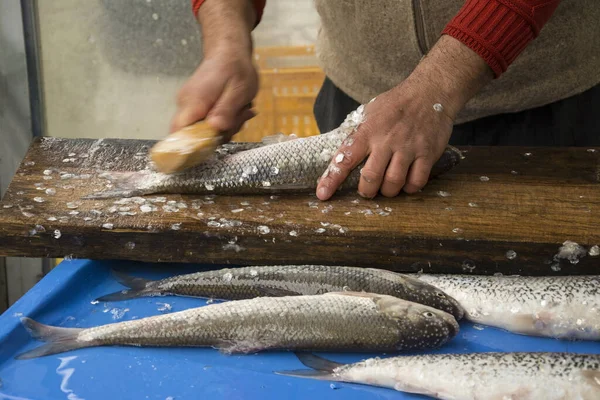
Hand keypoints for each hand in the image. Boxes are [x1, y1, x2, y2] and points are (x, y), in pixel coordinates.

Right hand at [170, 51, 258, 139]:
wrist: (228, 51)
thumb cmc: (235, 68)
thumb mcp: (239, 91)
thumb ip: (226, 111)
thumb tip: (215, 129)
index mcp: (193, 102)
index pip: (178, 133)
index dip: (190, 147)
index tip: (213, 145)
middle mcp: (185, 106)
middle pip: (194, 136)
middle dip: (220, 135)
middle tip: (239, 118)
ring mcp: (189, 107)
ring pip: (203, 132)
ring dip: (226, 128)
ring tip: (241, 110)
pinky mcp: (196, 108)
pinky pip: (207, 124)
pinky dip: (223, 122)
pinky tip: (236, 110)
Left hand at [316, 35, 492, 199]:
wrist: (430, 91)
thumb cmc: (395, 104)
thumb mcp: (370, 113)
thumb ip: (357, 135)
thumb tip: (340, 155)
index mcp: (368, 131)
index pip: (344, 159)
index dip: (331, 179)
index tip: (322, 194)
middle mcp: (386, 140)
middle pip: (370, 178)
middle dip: (366, 191)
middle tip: (367, 191)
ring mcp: (408, 147)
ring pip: (393, 183)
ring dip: (387, 191)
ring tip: (386, 187)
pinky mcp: (427, 153)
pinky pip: (416, 181)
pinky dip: (409, 188)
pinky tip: (406, 182)